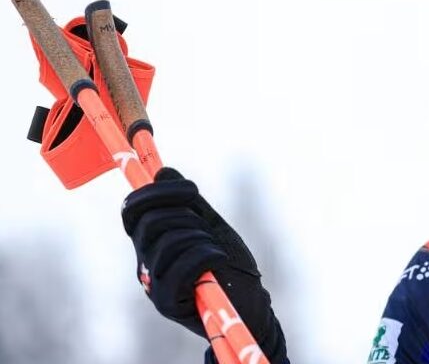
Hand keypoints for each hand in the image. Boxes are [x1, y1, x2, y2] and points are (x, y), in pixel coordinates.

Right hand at [122, 167, 286, 361]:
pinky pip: (183, 266)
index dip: (156, 192)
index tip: (192, 188)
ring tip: (215, 251)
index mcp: (151, 243)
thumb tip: (161, 171)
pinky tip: (219, 261)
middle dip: (187, 215)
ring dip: (201, 238)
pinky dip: (209, 256)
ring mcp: (153, 285)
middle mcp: (146, 263)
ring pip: (168, 242)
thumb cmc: (230, 266)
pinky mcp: (167, 304)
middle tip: (207, 228)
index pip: (131, 210)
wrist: (249, 304)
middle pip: (149, 222)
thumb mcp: (210, 226)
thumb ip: (188, 202)